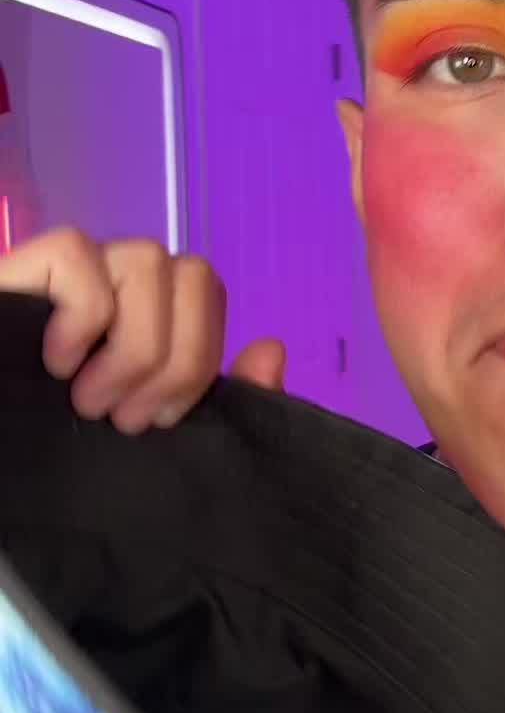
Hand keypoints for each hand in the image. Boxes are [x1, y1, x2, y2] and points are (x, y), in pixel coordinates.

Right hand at [0, 227, 286, 432]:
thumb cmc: (45, 458)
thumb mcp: (141, 440)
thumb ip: (208, 401)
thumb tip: (271, 350)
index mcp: (142, 318)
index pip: (207, 288)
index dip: (203, 353)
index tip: (164, 419)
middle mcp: (110, 287)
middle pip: (193, 272)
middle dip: (176, 360)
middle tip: (125, 419)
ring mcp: (64, 276)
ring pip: (145, 259)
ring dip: (133, 346)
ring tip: (87, 399)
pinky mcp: (22, 269)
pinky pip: (78, 254)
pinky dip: (82, 318)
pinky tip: (55, 364)